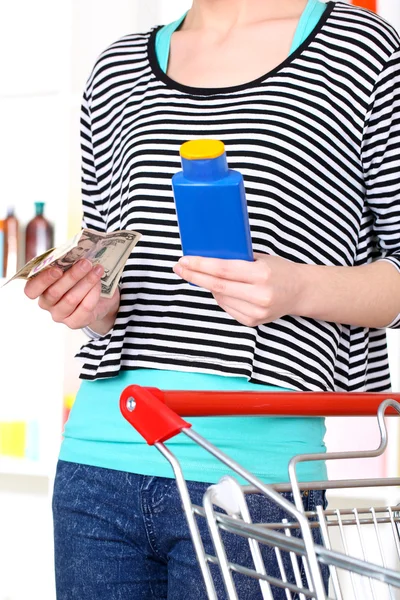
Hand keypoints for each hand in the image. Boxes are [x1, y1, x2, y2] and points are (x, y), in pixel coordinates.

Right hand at [24, 259, 119, 330]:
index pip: (31, 289)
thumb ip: (66, 261)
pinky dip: (93, 293)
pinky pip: (84, 308)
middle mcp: (46, 304)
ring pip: (71, 299)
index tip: (57, 270)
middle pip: (54, 292)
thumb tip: (74, 251)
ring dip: (86, 282)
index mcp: (39, 288)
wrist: (99, 298)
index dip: (43, 280)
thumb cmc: (79, 277)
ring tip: (98, 269)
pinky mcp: (75, 322)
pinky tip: (99, 283)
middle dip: (72, 276)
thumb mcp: (71, 268)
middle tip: (86, 263)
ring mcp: (60, 315)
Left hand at [172, 253, 302, 326]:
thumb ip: (237, 259)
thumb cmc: (278, 270)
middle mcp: (260, 296)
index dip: (201, 266)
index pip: (223, 270)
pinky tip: (222, 289)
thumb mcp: (261, 258)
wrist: (300, 292)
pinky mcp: (253, 322)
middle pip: (217, 286)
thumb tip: (207, 256)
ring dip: (208, 286)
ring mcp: (256, 312)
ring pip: (220, 298)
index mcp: (262, 275)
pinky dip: (220, 297)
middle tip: (179, 268)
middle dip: (195, 276)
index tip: (184, 261)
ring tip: (205, 275)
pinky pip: (227, 307)